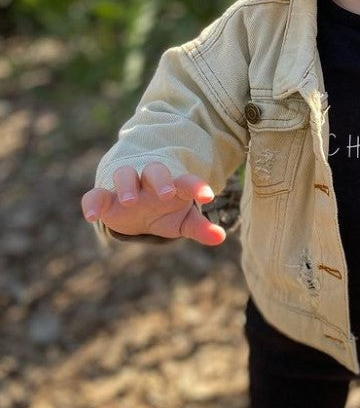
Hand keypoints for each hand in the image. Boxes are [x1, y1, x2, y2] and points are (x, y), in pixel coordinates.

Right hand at [81, 162, 225, 245]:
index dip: (197, 187)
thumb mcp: (181, 219)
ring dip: (127, 185)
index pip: (187, 182)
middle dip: (161, 180)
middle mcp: (149, 180)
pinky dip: (91, 203)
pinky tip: (91, 216)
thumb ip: (199, 227)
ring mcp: (126, 185)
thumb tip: (220, 237)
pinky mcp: (104, 196)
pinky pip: (95, 195)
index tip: (208, 196)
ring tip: (130, 201)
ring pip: (125, 175)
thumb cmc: (161, 207)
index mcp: (172, 185)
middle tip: (165, 194)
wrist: (131, 198)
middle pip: (156, 171)